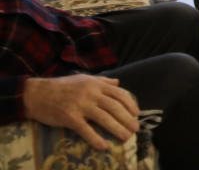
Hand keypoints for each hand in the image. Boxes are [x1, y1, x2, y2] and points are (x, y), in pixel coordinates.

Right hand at [23, 75, 139, 149]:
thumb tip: (118, 82)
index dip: (130, 104)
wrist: (36, 94)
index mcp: (96, 84)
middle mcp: (91, 94)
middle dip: (127, 119)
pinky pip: (86, 129)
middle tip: (136, 129)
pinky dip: (96, 139)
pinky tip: (103, 146)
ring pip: (104, 118)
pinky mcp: (69, 117)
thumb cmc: (61, 86)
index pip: (119, 94)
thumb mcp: (83, 78)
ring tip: (126, 138)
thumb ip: (102, 80)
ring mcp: (80, 105)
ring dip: (117, 129)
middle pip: (115, 107)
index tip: (137, 114)